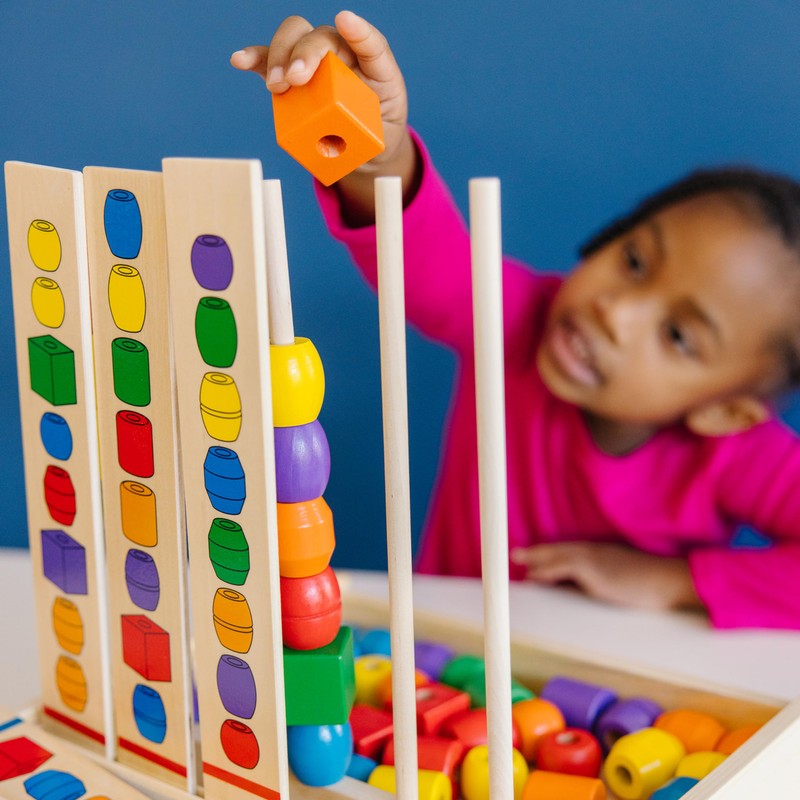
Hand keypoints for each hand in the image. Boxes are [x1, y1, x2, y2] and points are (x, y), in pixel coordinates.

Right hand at [231, 10, 417, 218]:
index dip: (358, 31)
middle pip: (321, 36)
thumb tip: (335, 141)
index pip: (369, 44)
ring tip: (275, 85)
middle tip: (296, 79)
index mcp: (371, 64)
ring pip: (293, 39)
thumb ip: (367, 133)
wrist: (364, 143)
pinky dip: (255, 58)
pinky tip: (240, 61)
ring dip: (279, 57)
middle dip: (305, 53)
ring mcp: (315, 62)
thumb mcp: (385, 137)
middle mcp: (342, 54)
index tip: (344, 21)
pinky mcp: (292, 76)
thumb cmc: (377, 134)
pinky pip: (270, 60)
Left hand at [511, 542, 701, 611]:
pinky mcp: (595, 570)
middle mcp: (593, 551)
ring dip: (536, 559)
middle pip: (558, 549)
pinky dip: (547, 571)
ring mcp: (594, 558)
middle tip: (516, 554)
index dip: (549, 553)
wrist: (668, 579)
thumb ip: (597, 580)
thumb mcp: (618, 580)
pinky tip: (535, 576)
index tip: (533, 556)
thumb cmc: (649, 583)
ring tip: (519, 562)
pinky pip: (564, 567)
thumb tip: (573, 588)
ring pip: (557, 556)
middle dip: (537, 552)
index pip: (568, 551)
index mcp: (600, 553)